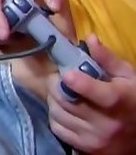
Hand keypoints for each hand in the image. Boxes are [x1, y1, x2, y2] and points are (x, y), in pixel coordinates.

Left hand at [48, 34, 135, 153]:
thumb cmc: (132, 98)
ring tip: (60, 91)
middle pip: (68, 101)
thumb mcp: (128, 76)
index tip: (66, 73)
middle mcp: (107, 123)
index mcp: (119, 101)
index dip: (79, 83)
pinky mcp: (86, 148)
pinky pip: (57, 128)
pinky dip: (55, 115)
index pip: (99, 95)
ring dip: (53, 98)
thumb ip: (107, 58)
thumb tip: (90, 38)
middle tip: (58, 76)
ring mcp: (95, 138)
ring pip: (58, 113)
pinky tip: (63, 108)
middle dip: (56, 84)